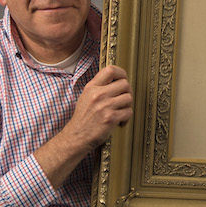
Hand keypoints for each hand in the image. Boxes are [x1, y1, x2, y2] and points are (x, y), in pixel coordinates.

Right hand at [35, 65, 132, 187]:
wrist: (76, 136)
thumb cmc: (83, 118)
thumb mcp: (86, 97)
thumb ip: (99, 87)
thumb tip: (117, 80)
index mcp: (92, 87)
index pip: (110, 70)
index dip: (121, 73)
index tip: (123, 80)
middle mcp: (98, 94)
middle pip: (125, 84)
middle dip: (128, 92)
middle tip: (124, 100)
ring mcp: (105, 106)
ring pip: (129, 98)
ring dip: (128, 106)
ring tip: (121, 112)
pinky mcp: (110, 118)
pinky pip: (128, 112)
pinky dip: (127, 118)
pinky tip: (120, 122)